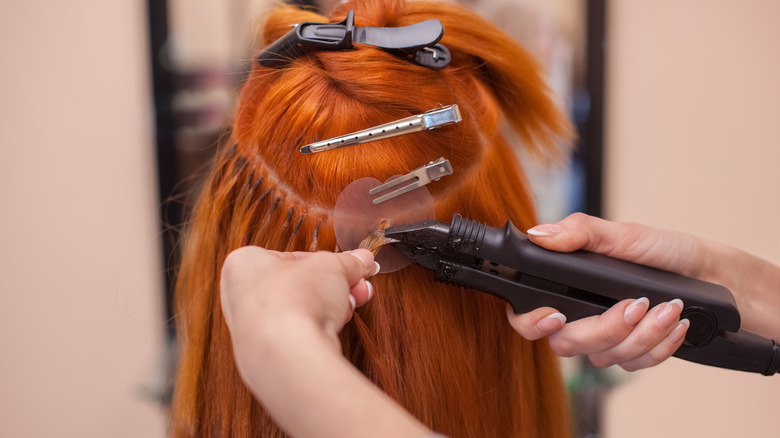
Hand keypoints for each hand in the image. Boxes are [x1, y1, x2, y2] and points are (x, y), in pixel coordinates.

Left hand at [219, 247, 431, 437]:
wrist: (287, 354)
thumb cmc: (294, 300)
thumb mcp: (332, 266)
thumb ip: (348, 262)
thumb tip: (361, 260)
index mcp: (244, 264)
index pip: (291, 257)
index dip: (326, 262)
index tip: (348, 266)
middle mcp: (239, 297)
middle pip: (297, 285)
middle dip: (333, 286)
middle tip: (356, 285)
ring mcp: (249, 331)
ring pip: (298, 312)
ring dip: (330, 307)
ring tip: (353, 304)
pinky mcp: (264, 357)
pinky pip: (295, 336)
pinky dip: (317, 330)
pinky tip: (336, 326)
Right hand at [508, 213, 698, 370]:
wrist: (715, 274)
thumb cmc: (665, 251)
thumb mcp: (623, 235)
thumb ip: (580, 233)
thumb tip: (538, 234)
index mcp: (567, 285)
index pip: (526, 315)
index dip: (531, 322)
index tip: (556, 315)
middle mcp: (580, 316)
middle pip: (566, 344)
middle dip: (606, 328)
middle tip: (637, 304)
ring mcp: (606, 340)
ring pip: (604, 358)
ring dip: (643, 334)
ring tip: (670, 306)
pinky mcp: (633, 355)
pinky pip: (635, 365)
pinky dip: (660, 345)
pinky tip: (676, 322)